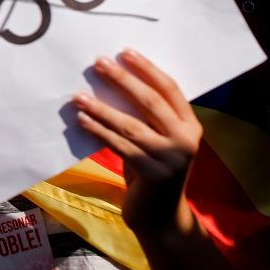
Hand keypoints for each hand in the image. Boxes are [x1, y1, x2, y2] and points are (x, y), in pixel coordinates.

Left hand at [73, 50, 201, 234]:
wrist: (161, 218)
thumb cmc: (152, 171)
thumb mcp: (157, 141)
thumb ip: (146, 119)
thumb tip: (111, 84)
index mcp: (191, 126)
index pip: (170, 89)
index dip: (147, 69)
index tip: (124, 52)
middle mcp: (186, 140)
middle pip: (150, 102)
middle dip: (123, 80)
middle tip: (99, 63)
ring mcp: (171, 158)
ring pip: (130, 125)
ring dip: (101, 108)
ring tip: (78, 96)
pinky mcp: (152, 174)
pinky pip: (119, 146)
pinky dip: (99, 131)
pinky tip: (82, 120)